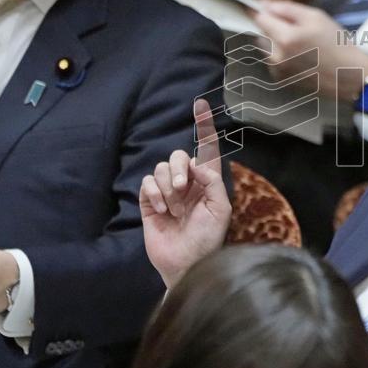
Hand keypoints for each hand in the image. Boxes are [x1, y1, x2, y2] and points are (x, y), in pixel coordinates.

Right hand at [140, 99, 231, 288]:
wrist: (186, 264)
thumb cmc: (208, 239)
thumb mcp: (220, 210)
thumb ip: (212, 181)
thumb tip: (196, 163)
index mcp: (207, 181)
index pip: (206, 149)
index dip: (204, 126)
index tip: (200, 103)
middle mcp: (188, 183)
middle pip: (177, 155)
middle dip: (178, 169)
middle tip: (183, 190)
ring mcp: (168, 192)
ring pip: (161, 168)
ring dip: (168, 186)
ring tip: (174, 208)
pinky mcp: (150, 202)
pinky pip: (147, 183)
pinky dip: (155, 194)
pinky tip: (162, 210)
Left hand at [252, 0, 367, 100]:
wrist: (350, 75)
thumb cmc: (336, 43)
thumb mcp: (315, 17)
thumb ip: (287, 9)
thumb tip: (264, 4)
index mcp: (285, 38)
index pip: (260, 19)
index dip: (265, 11)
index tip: (271, 10)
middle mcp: (276, 56)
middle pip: (261, 34)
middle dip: (272, 28)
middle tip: (295, 29)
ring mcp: (278, 70)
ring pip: (266, 48)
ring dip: (276, 42)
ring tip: (300, 45)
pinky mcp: (282, 80)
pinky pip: (274, 61)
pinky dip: (281, 56)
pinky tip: (301, 57)